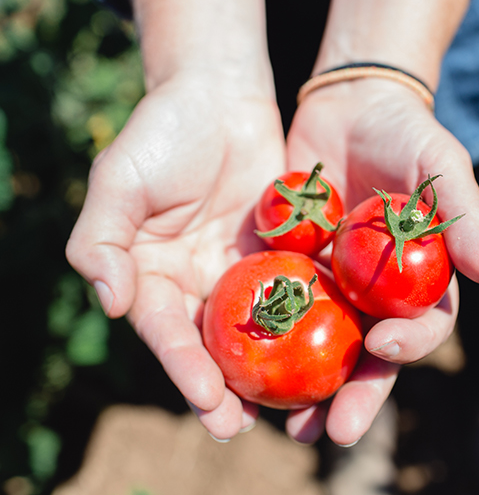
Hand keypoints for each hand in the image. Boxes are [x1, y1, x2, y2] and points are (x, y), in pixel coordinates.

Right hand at [66, 71, 285, 439]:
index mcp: (153, 277)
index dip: (184, 366)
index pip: (167, 331)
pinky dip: (310, 322)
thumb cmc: (162, 133)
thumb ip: (102, 241)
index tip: (206, 398)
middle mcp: (199, 284)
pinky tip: (331, 350)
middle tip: (243, 427)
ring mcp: (243, 271)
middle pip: (213, 346)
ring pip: (260, 330)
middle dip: (226, 389)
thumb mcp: (119, 180)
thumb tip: (110, 303)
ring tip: (291, 407)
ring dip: (272, 369)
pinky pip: (298, 292)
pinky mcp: (282, 254)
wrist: (218, 95)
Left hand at [284, 79, 478, 445]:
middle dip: (357, 396)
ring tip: (286, 425)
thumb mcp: (442, 166)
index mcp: (421, 281)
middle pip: (372, 358)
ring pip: (324, 349)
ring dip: (309, 390)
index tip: (382, 348)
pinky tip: (243, 367)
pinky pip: (280, 311)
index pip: (423, 328)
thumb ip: (466, 215)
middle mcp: (379, 294)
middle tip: (333, 431)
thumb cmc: (407, 134)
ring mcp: (335, 286)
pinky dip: (267, 342)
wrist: (350, 105)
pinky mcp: (295, 270)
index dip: (409, 346)